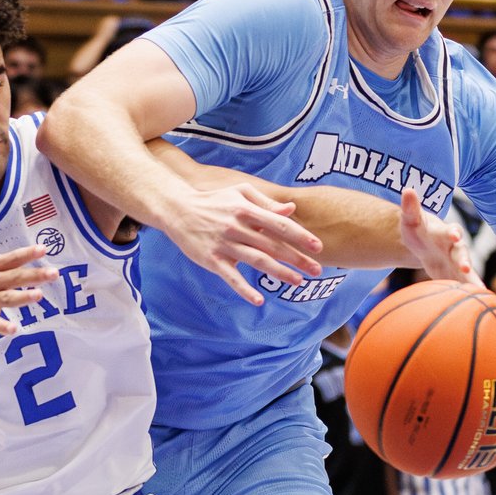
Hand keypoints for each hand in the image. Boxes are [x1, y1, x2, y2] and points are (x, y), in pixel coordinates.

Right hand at [0, 244, 59, 336]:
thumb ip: (8, 268)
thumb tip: (36, 263)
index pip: (11, 259)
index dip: (27, 254)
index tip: (43, 249)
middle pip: (13, 277)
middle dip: (34, 275)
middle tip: (54, 274)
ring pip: (4, 298)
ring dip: (22, 297)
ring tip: (39, 296)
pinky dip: (2, 326)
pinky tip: (14, 329)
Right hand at [164, 185, 322, 305]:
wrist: (177, 209)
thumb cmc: (213, 201)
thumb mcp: (239, 193)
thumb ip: (266, 203)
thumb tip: (291, 210)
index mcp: (247, 209)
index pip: (279, 225)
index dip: (300, 236)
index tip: (318, 247)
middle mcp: (237, 227)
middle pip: (273, 245)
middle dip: (297, 259)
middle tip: (317, 270)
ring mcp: (224, 245)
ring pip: (257, 261)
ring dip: (279, 273)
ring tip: (298, 282)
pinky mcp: (212, 260)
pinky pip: (231, 277)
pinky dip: (244, 289)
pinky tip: (258, 300)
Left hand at [398, 188, 481, 284]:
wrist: (423, 243)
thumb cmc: (417, 229)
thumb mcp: (411, 219)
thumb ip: (410, 207)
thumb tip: (407, 190)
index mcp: (444, 232)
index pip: (451, 230)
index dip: (453, 232)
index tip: (454, 235)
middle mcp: (454, 246)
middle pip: (462, 253)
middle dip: (465, 260)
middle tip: (466, 268)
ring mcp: (456, 261)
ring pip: (467, 270)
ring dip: (472, 279)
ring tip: (480, 290)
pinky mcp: (454, 274)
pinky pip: (463, 283)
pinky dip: (469, 290)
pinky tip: (478, 299)